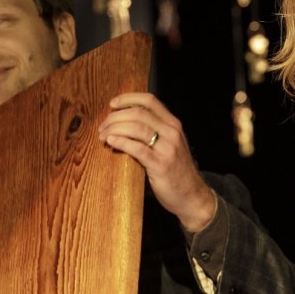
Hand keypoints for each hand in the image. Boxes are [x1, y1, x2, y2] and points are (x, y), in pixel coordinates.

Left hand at [98, 93, 215, 231]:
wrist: (192, 195)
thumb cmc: (177, 171)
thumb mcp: (170, 145)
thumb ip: (155, 132)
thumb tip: (125, 123)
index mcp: (173, 124)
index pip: (149, 101)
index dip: (128, 99)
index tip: (112, 103)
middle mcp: (172, 132)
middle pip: (139, 113)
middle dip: (116, 117)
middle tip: (102, 126)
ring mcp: (167, 148)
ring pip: (136, 127)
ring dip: (115, 129)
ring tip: (103, 135)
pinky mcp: (160, 164)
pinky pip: (137, 148)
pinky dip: (121, 142)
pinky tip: (111, 142)